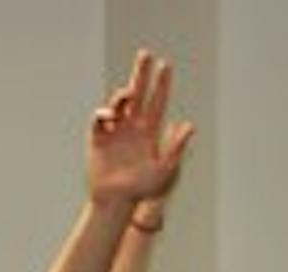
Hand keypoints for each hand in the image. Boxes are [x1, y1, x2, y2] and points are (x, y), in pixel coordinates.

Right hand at [87, 50, 194, 206]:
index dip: (162, 84)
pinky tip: (110, 118)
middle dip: (141, 74)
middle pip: (137, 94)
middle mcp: (132, 127)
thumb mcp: (165, 169)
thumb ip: (176, 147)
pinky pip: (99, 119)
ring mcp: (114, 131)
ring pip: (118, 103)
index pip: (157, 101)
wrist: (116, 200)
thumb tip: (189, 125)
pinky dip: (103, 114)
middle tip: (145, 54)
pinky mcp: (98, 138)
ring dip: (122, 95)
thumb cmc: (142, 189)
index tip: (165, 66)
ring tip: (127, 94)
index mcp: (149, 131)